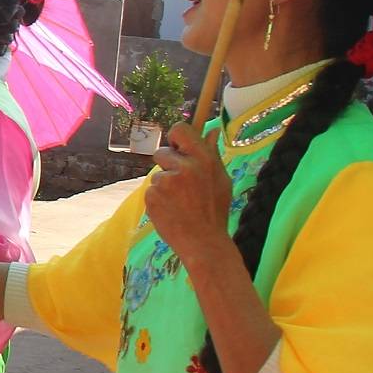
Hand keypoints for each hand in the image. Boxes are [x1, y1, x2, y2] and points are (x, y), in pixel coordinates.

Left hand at [144, 123, 237, 269]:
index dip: (176, 137)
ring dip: (164, 185)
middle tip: (180, 183)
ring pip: (157, 175)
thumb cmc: (214, 210)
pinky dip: (158, 198)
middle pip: (162, 152)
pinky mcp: (152, 196)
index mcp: (203, 159)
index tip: (178, 146)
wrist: (203, 242)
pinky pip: (151, 190)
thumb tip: (210, 130)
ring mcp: (165, 182)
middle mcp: (183, 167)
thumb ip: (211, 154)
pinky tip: (171, 210)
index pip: (180, 129)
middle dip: (168, 164)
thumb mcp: (221, 179)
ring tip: (179, 202)